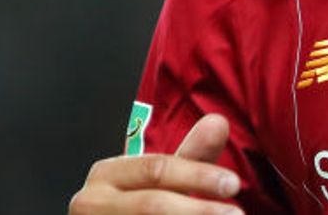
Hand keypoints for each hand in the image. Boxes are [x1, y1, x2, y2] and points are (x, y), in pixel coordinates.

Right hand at [70, 113, 243, 214]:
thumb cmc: (134, 206)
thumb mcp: (159, 179)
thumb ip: (189, 156)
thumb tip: (218, 122)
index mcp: (106, 174)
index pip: (157, 169)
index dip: (198, 176)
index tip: (233, 184)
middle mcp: (92, 202)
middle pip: (152, 205)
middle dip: (198, 210)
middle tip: (235, 214)